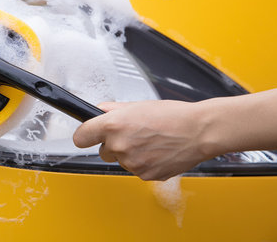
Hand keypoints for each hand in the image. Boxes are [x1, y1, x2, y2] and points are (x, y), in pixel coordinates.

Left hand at [73, 100, 211, 180]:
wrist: (199, 131)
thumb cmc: (173, 116)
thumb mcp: (138, 105)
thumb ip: (113, 110)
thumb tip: (99, 111)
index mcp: (114, 125)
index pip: (81, 137)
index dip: (84, 136)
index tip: (86, 136)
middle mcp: (119, 145)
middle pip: (102, 151)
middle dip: (113, 144)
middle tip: (132, 135)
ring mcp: (132, 163)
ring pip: (121, 161)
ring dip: (130, 154)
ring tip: (150, 141)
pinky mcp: (145, 175)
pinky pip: (136, 170)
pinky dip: (144, 163)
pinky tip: (156, 152)